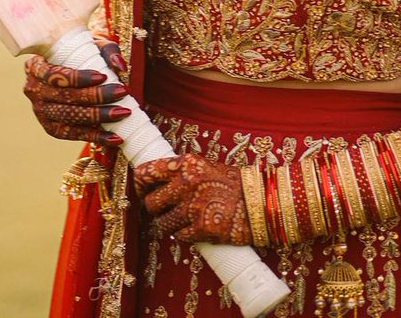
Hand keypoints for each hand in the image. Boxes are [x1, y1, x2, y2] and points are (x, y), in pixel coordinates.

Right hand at [23, 38, 129, 146]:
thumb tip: (120, 66)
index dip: (78, 78)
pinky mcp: (51, 128)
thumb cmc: (80, 53)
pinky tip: (115, 137)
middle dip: (96, 97)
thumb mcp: (91, 45)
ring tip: (122, 113)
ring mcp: (41, 111)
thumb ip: (108, 51)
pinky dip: (95, 136)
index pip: (55, 75)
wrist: (70, 67)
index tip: (103, 76)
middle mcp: (34, 90)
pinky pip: (73, 134)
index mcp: (36, 66)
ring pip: (69, 117)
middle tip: (121, 93)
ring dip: (98, 117)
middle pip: (65, 97)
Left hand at [134, 153, 252, 244]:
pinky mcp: (202, 228)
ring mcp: (193, 207)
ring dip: (169, 225)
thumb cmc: (234, 183)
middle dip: (155, 210)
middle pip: (150, 203)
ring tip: (182, 222)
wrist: (261, 201)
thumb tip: (157, 183)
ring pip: (162, 223)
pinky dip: (184, 236)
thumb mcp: (205, 166)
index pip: (145, 172)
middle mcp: (185, 183)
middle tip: (163, 211)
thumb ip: (182, 173)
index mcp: (185, 164)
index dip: (140, 185)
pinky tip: (194, 230)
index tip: (143, 191)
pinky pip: (179, 237)